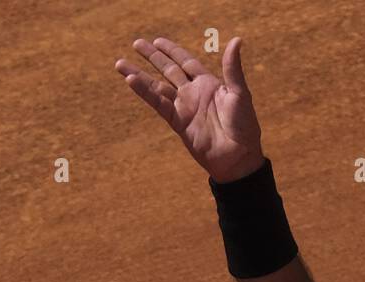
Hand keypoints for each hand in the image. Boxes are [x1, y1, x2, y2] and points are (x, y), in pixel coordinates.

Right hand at [115, 35, 265, 182]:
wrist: (238, 158)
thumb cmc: (244, 126)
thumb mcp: (240, 93)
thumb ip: (232, 68)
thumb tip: (237, 40)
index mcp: (208, 84)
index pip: (186, 62)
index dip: (172, 51)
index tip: (157, 41)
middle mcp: (193, 94)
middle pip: (168, 71)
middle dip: (153, 57)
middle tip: (136, 44)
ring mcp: (184, 108)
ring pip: (157, 87)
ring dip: (140, 75)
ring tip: (120, 64)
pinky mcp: (178, 123)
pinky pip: (159, 105)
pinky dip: (145, 93)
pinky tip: (132, 80)